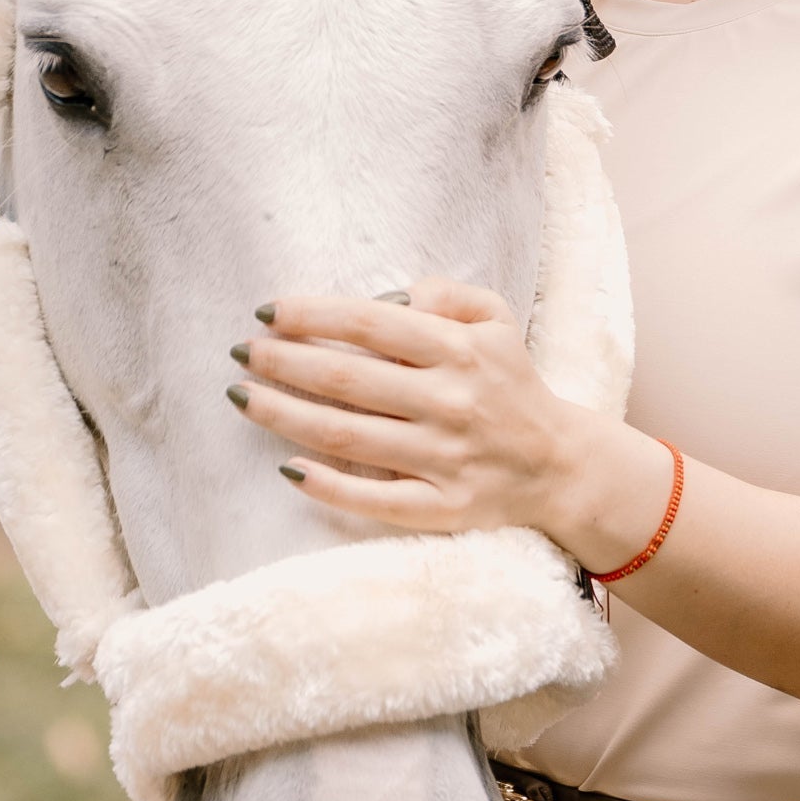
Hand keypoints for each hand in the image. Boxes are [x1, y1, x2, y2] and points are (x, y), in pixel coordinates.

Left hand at [228, 282, 663, 564]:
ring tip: (242, 399)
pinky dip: (328, 486)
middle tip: (239, 354)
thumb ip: (448, 294)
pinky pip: (375, 499)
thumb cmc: (512, 384)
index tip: (265, 311)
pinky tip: (288, 469)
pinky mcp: (442, 506)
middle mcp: (450, 402)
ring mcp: (444, 458)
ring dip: (285, 417)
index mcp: (459, 350)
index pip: (369, 323)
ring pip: (348, 437)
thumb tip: (394, 295)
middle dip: (282, 363)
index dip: (310, 315)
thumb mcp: (497, 319)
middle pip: (347, 380)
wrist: (560, 464)